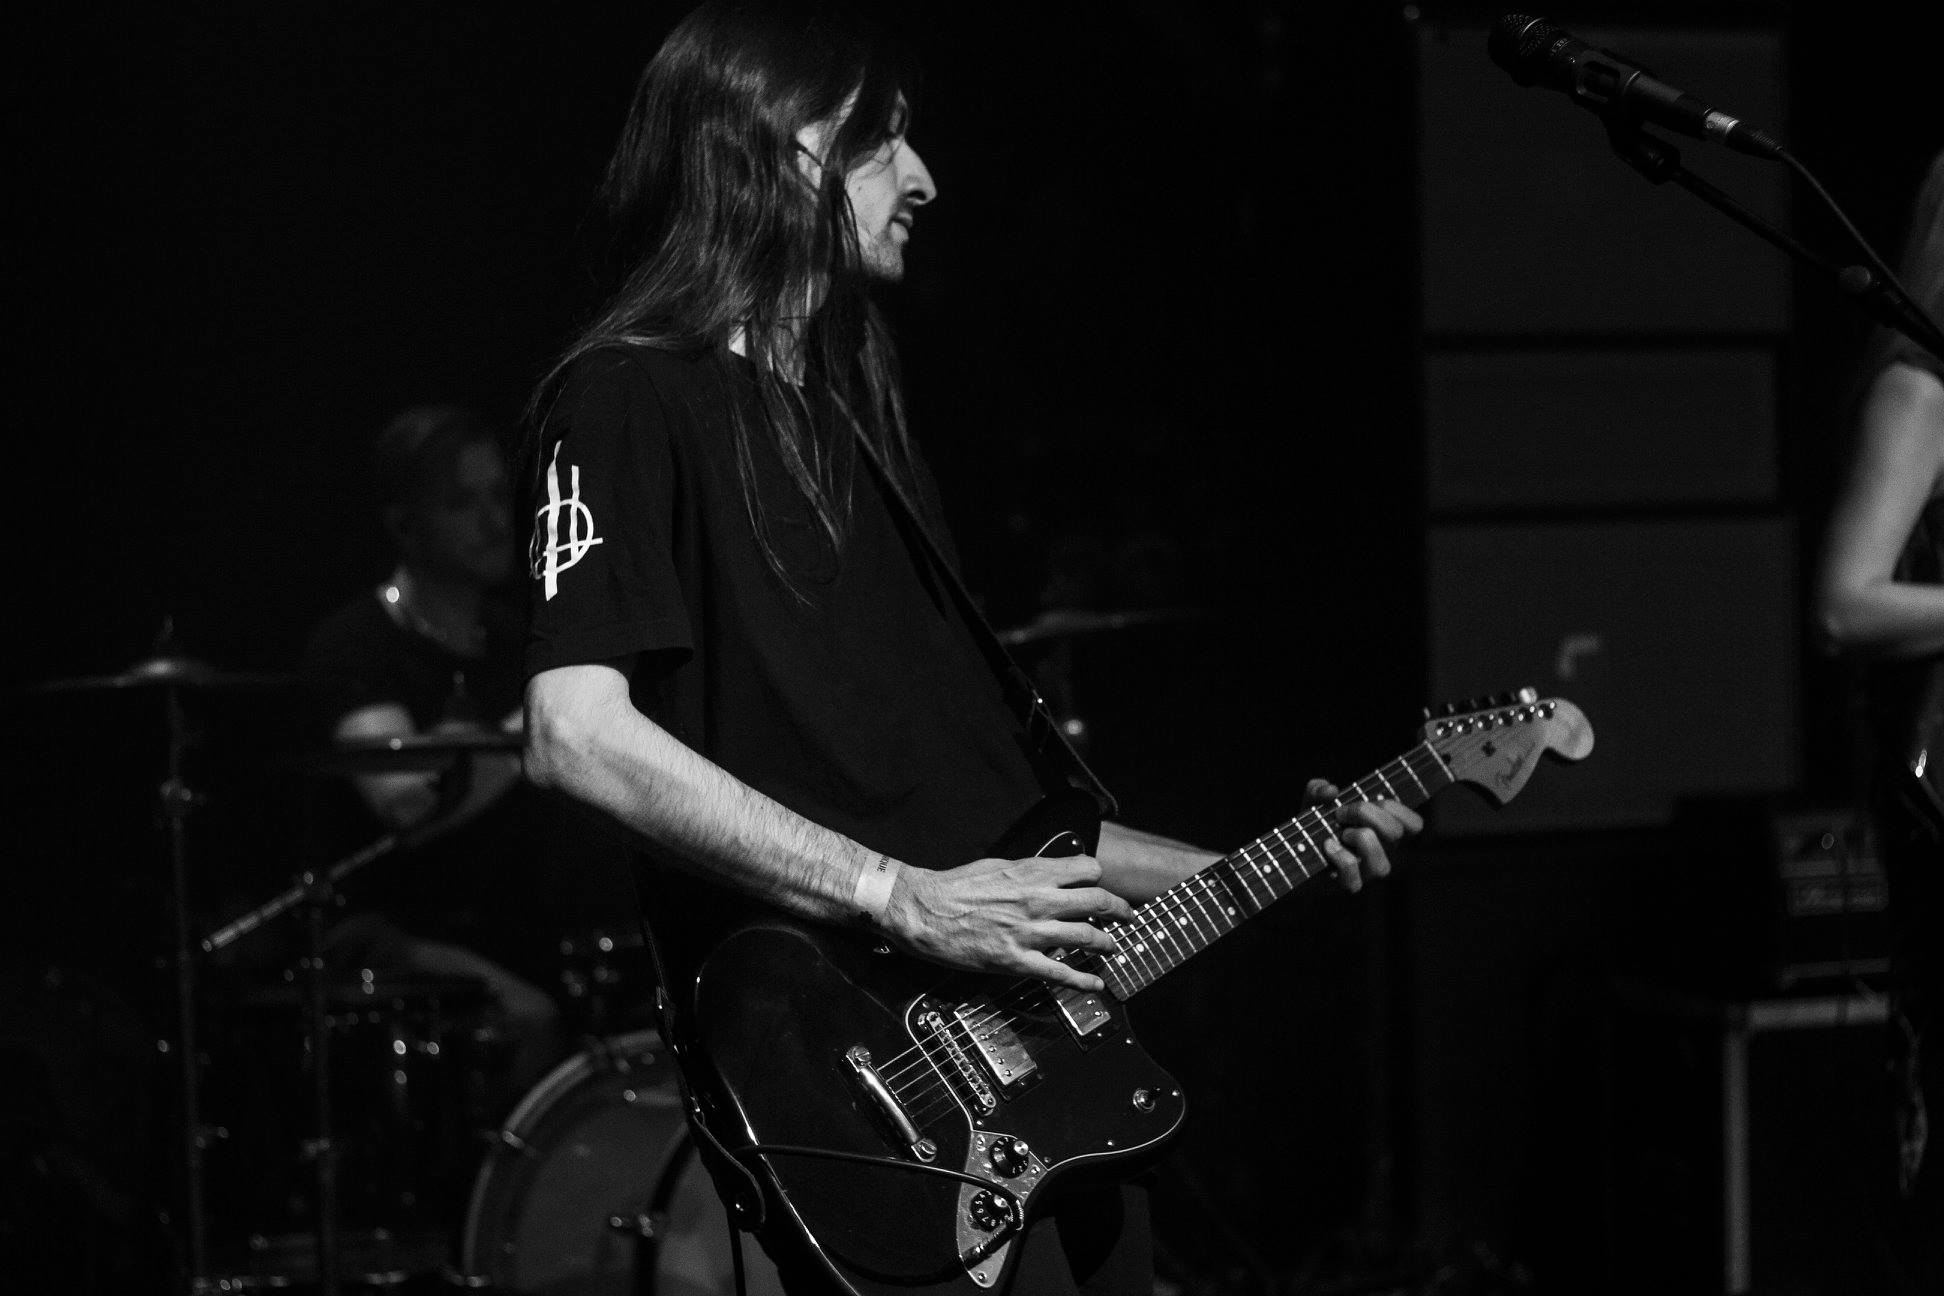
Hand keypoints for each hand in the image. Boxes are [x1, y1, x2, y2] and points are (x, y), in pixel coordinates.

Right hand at [882, 853, 1135, 992]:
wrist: (923, 910)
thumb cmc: (955, 886)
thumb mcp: (998, 865)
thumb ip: (1029, 871)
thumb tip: (1050, 874)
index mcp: (1031, 872)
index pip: (1086, 869)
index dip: (1098, 878)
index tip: (1100, 886)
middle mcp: (1037, 900)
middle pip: (1097, 900)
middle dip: (1119, 909)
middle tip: (1127, 916)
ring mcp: (1029, 932)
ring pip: (1086, 936)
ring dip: (1107, 943)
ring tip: (1114, 947)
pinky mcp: (1016, 961)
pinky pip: (1061, 973)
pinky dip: (1084, 981)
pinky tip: (1096, 984)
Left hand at [1304, 778, 1423, 891]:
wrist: (1294, 855)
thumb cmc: (1313, 826)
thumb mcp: (1313, 802)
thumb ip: (1318, 789)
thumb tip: (1331, 791)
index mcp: (1384, 832)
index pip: (1414, 824)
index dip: (1394, 808)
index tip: (1364, 801)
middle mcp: (1381, 853)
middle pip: (1395, 833)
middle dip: (1366, 813)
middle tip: (1341, 813)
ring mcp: (1366, 872)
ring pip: (1381, 865)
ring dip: (1359, 840)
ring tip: (1341, 834)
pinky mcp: (1348, 885)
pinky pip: (1354, 878)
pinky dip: (1340, 858)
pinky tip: (1327, 847)